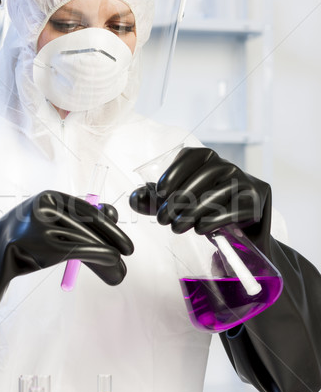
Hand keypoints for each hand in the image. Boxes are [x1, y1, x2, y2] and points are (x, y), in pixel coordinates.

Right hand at [3, 190, 133, 284]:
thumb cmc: (25, 237)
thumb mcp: (48, 219)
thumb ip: (76, 216)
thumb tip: (113, 213)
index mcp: (49, 197)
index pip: (87, 209)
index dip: (109, 222)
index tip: (120, 234)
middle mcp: (48, 208)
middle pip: (90, 223)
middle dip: (114, 238)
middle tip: (129, 251)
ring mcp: (46, 226)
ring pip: (89, 240)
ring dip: (109, 256)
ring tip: (120, 271)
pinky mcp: (45, 245)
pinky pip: (83, 251)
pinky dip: (101, 258)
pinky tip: (113, 264)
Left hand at [130, 147, 270, 242]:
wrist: (244, 235)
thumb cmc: (208, 213)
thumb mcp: (179, 206)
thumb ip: (156, 201)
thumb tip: (135, 198)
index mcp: (208, 159)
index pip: (191, 156)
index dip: (174, 172)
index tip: (161, 192)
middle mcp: (228, 166)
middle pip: (204, 175)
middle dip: (180, 198)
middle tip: (163, 220)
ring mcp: (245, 182)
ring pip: (217, 193)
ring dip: (193, 212)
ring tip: (177, 228)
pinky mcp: (257, 200)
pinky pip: (233, 208)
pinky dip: (213, 220)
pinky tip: (200, 229)